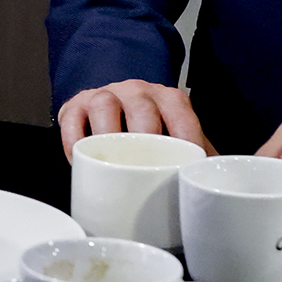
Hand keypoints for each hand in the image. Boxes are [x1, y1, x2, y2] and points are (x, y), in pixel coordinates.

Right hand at [58, 80, 214, 160]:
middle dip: (144, 139)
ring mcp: (105, 94)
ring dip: (106, 134)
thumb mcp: (179, 142)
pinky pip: (72, 118)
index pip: (180, 115)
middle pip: (141, 108)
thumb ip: (196, 160)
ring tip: (110, 164)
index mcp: (168, 98)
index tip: (183, 169)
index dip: (184, 141)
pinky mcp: (76, 105)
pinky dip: (74, 141)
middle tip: (145, 169)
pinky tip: (80, 161)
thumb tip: (210, 190)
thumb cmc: (153, 137)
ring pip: (104, 104)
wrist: (119, 115)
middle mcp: (137, 91)